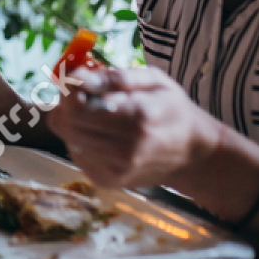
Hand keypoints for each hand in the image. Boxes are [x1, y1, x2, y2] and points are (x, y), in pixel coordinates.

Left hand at [46, 65, 222, 189]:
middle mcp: (125, 148)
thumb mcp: (156, 81)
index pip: (77, 107)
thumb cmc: (172, 110)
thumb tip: (80, 78)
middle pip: (66, 123)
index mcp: (139, 118)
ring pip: (67, 137)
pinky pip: (75, 153)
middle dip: (68, 103)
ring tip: (98, 114)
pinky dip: (81, 139)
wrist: (192, 156)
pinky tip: (102, 133)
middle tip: (86, 94)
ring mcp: (115, 169)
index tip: (78, 79)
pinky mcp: (106, 181)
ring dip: (73, 121)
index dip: (70, 90)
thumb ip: (117, 77)